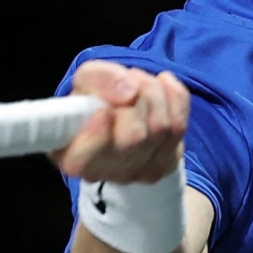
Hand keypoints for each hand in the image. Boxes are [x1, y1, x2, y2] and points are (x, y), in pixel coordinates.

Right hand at [50, 60, 188, 182]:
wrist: (117, 115)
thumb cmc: (93, 101)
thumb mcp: (84, 81)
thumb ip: (98, 79)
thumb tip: (129, 91)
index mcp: (72, 157)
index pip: (85, 158)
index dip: (97, 134)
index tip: (103, 110)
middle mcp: (104, 172)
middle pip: (134, 137)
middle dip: (137, 96)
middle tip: (129, 81)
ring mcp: (138, 173)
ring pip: (162, 128)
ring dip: (154, 92)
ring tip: (141, 82)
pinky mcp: (165, 165)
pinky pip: (180, 126)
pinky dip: (175, 97)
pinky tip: (162, 86)